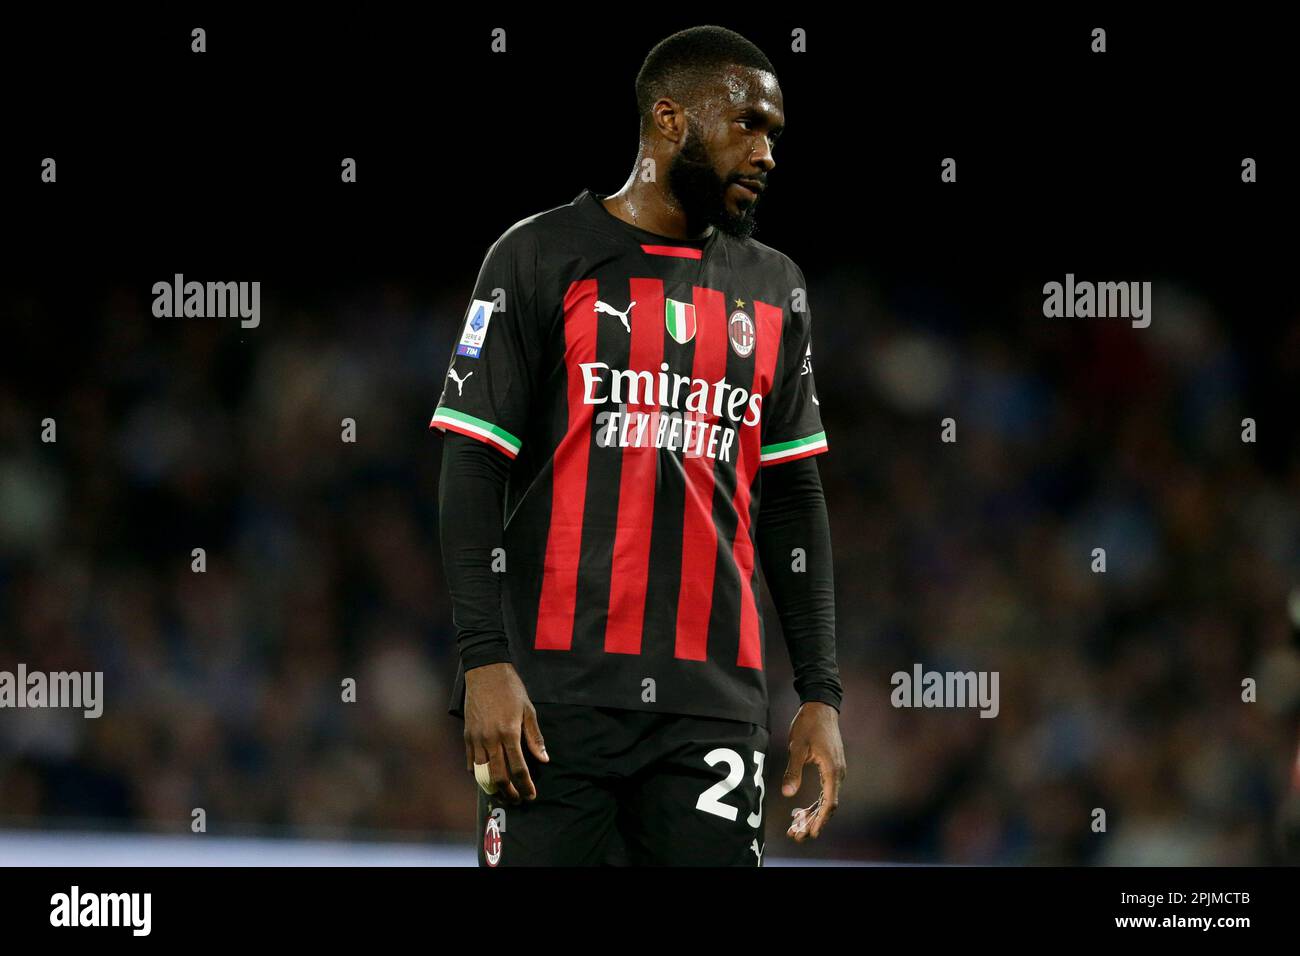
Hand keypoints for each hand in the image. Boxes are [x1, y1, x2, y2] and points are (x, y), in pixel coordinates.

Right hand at [463, 662, 548, 802]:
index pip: (518, 768)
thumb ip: (535, 737)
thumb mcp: (528, 710)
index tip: (531, 795)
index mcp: (509, 733)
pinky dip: (478, 775)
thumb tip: (544, 759)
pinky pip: (470, 762)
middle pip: (499, 776)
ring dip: (493, 788)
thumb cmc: (510, 689)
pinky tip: (486, 779)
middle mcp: (491, 739)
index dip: (525, 785)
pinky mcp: (467, 735)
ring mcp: (476, 738)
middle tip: (517, 800)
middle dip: (509, 792)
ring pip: (482, 773)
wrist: (485, 671)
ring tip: (502, 794)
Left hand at [781, 701, 844, 840]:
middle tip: (796, 836)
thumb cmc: (809, 725)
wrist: (820, 707)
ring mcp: (835, 771)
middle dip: (813, 822)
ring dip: (812, 815)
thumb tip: (787, 794)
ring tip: (796, 828)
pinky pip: (824, 791)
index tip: (811, 833)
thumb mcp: (797, 747)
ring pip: (826, 800)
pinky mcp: (831, 768)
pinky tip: (800, 811)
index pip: (829, 803)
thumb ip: (793, 771)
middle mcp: (837, 773)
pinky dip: (813, 803)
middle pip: (828, 805)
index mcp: (832, 770)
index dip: (820, 820)